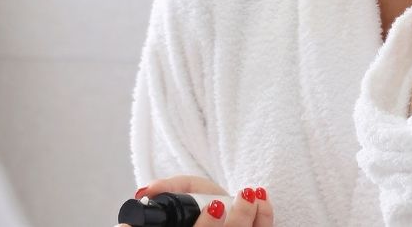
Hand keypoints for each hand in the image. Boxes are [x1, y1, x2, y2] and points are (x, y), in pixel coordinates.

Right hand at [135, 176, 273, 226]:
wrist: (218, 209)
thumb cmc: (197, 204)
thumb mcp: (181, 192)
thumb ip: (166, 189)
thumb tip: (146, 191)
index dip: (207, 226)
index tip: (215, 205)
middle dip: (238, 219)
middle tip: (242, 196)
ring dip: (253, 216)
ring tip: (251, 194)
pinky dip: (265, 216)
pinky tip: (262, 198)